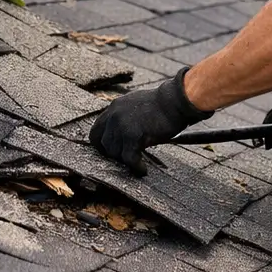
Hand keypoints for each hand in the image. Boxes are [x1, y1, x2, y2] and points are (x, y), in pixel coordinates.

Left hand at [90, 69, 211, 174]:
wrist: (175, 101)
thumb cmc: (162, 105)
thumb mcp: (136, 105)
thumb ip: (125, 117)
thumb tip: (123, 134)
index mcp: (114, 107)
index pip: (96, 130)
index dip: (101, 144)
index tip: (110, 151)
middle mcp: (114, 115)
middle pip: (103, 143)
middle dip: (113, 154)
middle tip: (126, 159)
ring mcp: (122, 125)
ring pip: (114, 152)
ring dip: (125, 161)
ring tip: (137, 165)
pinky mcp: (133, 136)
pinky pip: (129, 158)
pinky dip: (136, 167)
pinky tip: (143, 170)